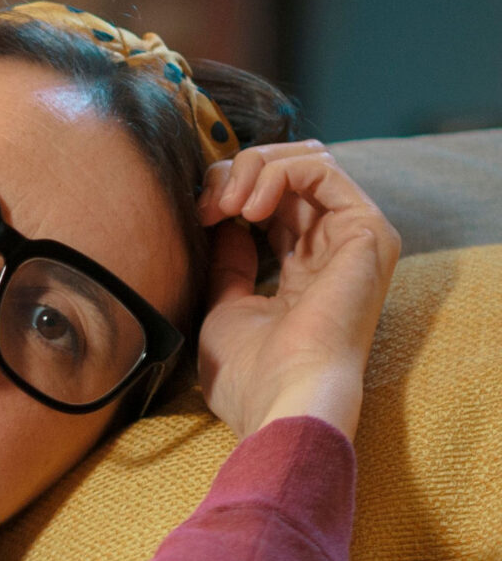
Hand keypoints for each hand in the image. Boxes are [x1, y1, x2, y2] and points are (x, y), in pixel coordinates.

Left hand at [195, 141, 399, 441]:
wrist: (282, 400)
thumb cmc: (250, 375)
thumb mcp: (224, 309)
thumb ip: (229, 264)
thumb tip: (222, 223)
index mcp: (304, 270)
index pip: (272, 204)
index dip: (228, 195)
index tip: (193, 218)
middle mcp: (335, 248)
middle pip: (288, 174)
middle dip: (235, 175)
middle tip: (204, 207)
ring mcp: (355, 237)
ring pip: (306, 160)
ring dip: (253, 169)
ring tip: (224, 206)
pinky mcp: (367, 229)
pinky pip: (321, 168)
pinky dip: (275, 174)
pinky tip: (247, 208)